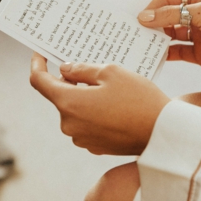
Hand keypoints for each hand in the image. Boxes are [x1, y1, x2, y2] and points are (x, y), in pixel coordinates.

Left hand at [29, 53, 169, 155]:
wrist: (162, 133)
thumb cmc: (139, 99)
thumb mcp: (111, 72)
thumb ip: (82, 69)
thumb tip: (65, 70)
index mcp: (69, 103)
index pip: (40, 82)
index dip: (37, 65)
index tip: (40, 55)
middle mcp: (69, 124)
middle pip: (60, 96)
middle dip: (71, 80)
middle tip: (93, 68)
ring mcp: (81, 138)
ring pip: (75, 109)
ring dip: (85, 96)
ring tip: (111, 88)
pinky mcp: (94, 146)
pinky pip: (87, 123)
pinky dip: (94, 111)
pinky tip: (115, 105)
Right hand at [137, 0, 200, 82]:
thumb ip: (170, 15)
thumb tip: (143, 18)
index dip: (152, 7)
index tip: (137, 17)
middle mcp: (198, 13)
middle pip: (167, 16)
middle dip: (151, 23)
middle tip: (131, 30)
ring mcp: (199, 34)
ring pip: (170, 34)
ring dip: (155, 39)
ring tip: (137, 43)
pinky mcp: (199, 53)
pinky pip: (176, 52)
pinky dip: (164, 54)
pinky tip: (151, 56)